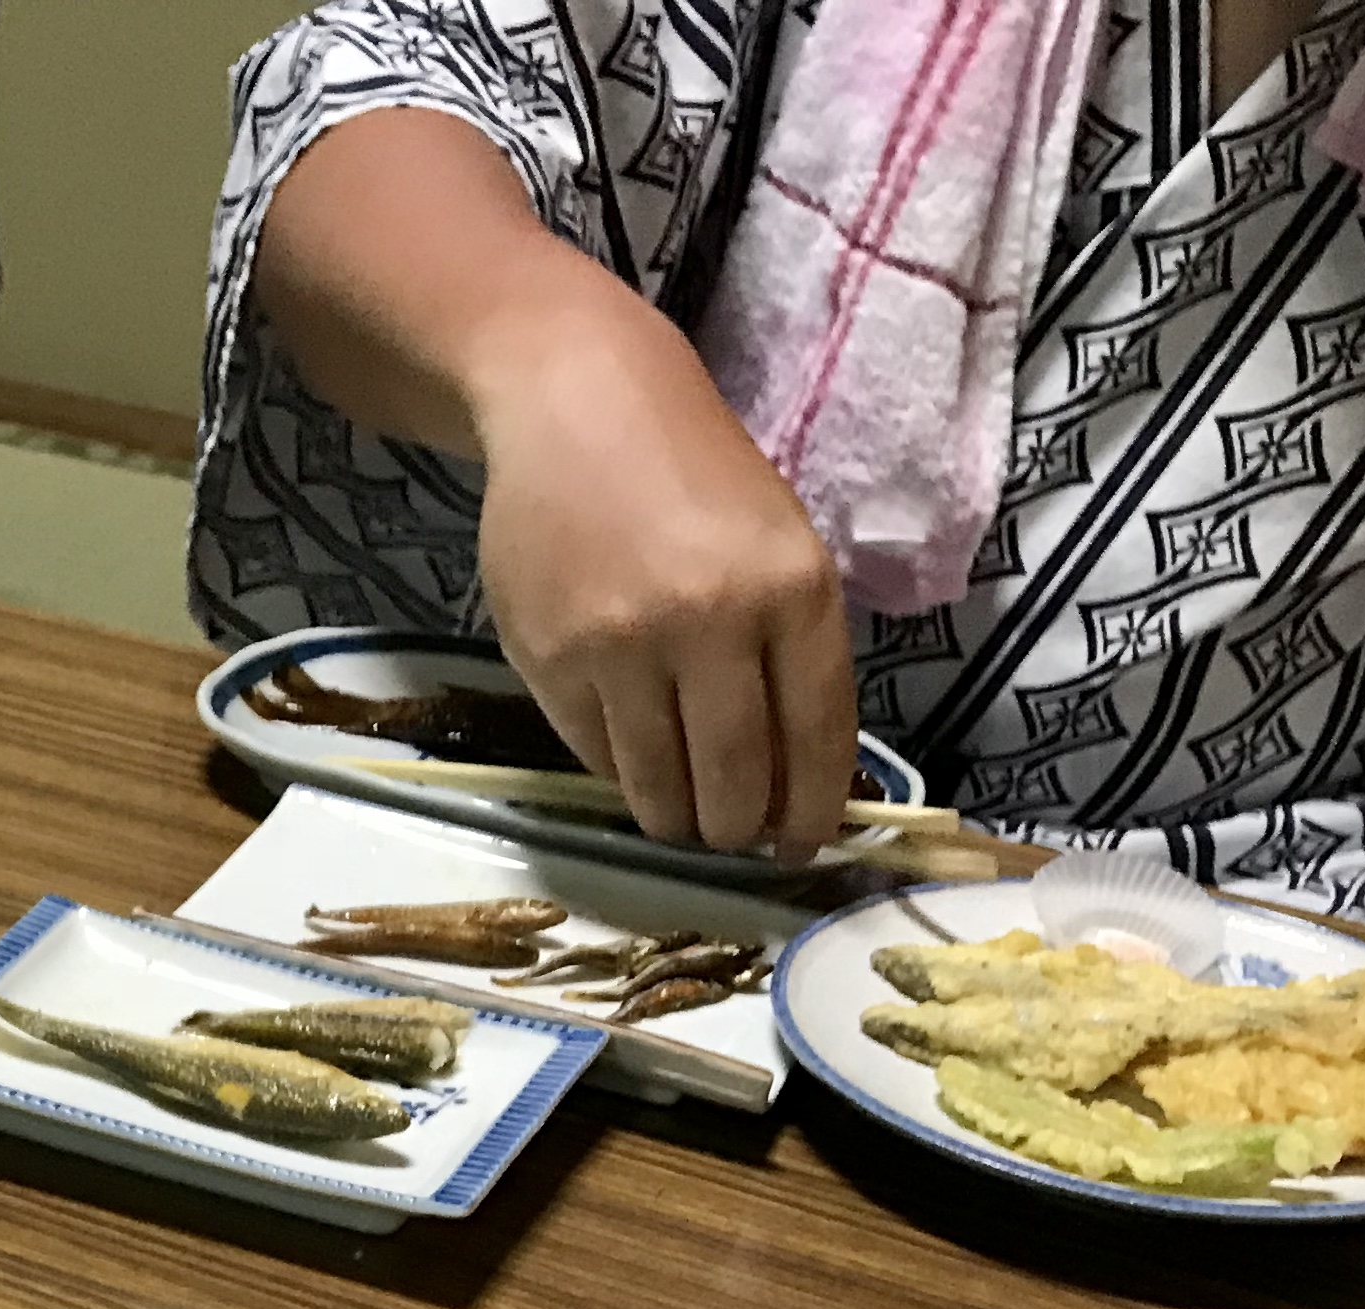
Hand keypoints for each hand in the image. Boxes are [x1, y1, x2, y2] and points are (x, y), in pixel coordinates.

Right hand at [469, 305, 859, 861]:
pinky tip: (630, 752)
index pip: (815, 736)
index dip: (810, 810)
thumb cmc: (693, 476)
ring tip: (681, 815)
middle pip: (733, 780)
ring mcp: (622, 646)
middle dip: (735, 828)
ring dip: (674, 819)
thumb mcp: (777, 544)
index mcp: (791, 588)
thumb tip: (794, 778)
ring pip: (658, 786)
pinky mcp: (549, 660)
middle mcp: (711, 620)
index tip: (801, 845)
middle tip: (730, 834)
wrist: (576, 407)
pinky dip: (619, 772)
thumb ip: (791, 651)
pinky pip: (595, 756)